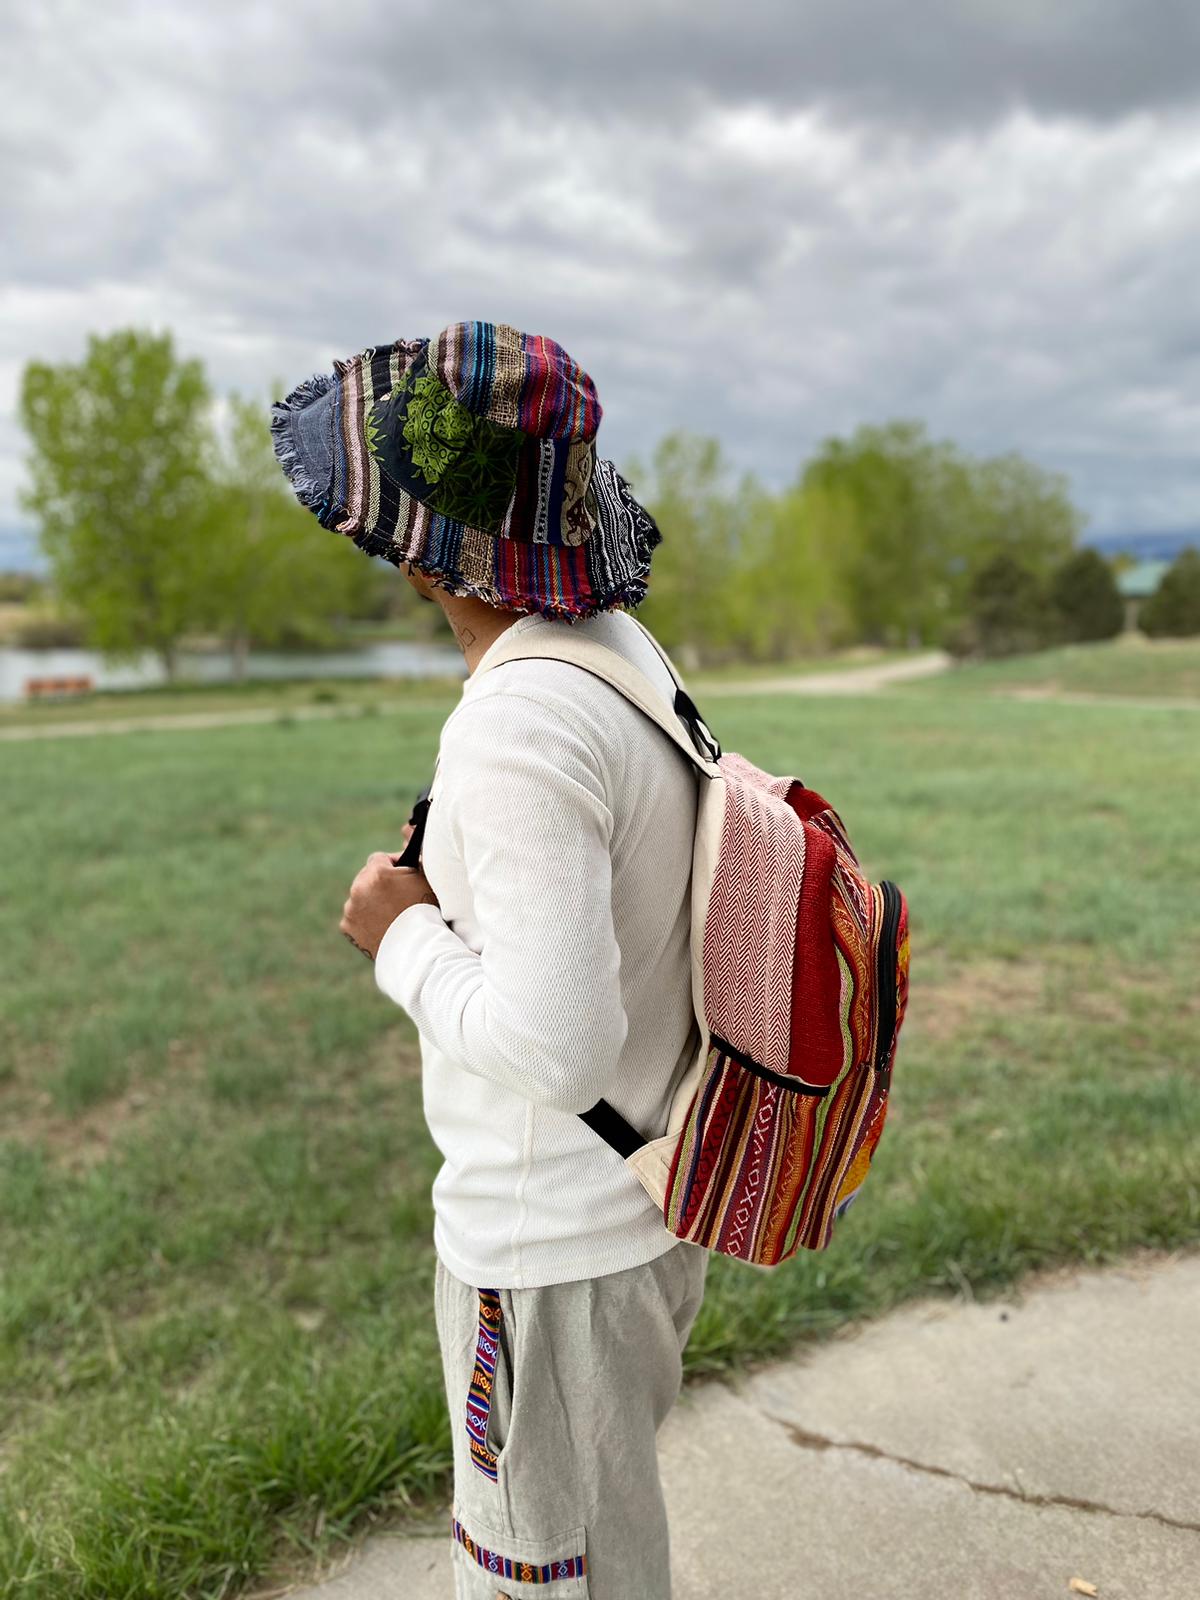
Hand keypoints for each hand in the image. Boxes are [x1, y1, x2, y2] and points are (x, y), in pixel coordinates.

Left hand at [340, 841, 439, 961]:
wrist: (418, 949)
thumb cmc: (428, 912)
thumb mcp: (426, 879)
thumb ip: (414, 861)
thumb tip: (408, 848)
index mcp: (377, 873)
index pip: (379, 858)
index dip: (392, 865)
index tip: (402, 874)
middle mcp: (358, 888)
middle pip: (366, 877)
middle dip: (379, 883)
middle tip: (397, 895)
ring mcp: (351, 909)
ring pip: (360, 897)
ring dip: (371, 900)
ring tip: (390, 912)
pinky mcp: (347, 927)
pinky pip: (355, 916)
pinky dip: (365, 918)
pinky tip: (381, 924)